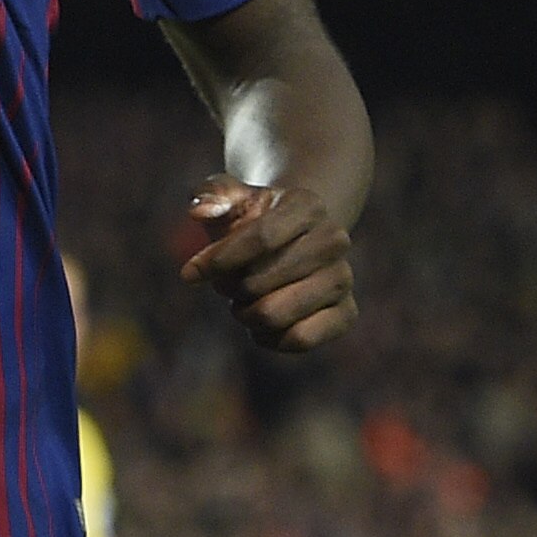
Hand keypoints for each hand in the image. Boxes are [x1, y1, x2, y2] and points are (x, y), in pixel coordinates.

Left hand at [180, 175, 355, 351]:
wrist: (287, 242)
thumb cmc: (247, 219)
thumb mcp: (226, 199)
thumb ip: (209, 197)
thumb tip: (201, 213)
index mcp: (307, 206)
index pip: (260, 238)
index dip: (219, 260)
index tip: (189, 274)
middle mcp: (334, 240)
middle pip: (259, 281)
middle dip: (229, 288)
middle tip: (227, 283)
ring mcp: (343, 278)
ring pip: (274, 314)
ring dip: (245, 314)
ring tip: (244, 301)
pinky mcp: (346, 313)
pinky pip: (300, 339)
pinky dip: (269, 338)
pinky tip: (261, 326)